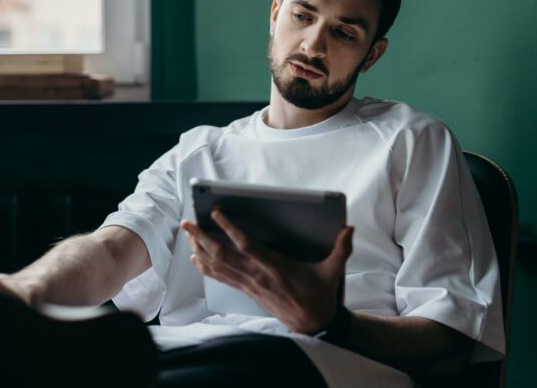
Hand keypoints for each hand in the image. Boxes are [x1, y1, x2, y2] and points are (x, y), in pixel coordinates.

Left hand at [181, 209, 353, 333]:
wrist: (312, 324)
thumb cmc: (319, 296)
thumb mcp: (333, 271)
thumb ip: (341, 249)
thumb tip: (349, 229)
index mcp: (275, 266)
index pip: (246, 244)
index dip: (229, 228)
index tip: (216, 212)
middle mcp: (257, 275)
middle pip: (222, 254)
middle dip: (202, 237)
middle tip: (187, 222)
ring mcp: (249, 284)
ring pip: (217, 265)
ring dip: (199, 248)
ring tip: (188, 233)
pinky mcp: (247, 291)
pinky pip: (221, 277)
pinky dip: (206, 266)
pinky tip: (196, 257)